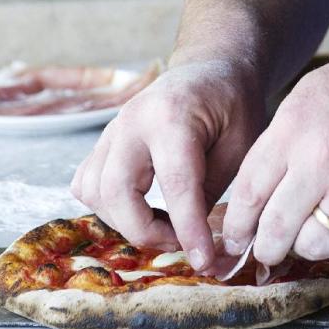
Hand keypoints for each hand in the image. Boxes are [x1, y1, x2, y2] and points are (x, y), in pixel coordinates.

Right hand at [70, 58, 265, 269]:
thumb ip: (214, 193)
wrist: (211, 68)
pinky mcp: (104, 142)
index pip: (175, 184)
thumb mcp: (241, 144)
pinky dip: (108, 207)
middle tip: (182, 243)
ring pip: (94, 191)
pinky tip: (142, 209)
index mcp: (172, 116)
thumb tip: (200, 247)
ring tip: (166, 226)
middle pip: (116, 191)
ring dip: (126, 222)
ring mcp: (111, 130)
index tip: (204, 260)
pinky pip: (87, 184)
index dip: (188, 230)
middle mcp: (132, 121)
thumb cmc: (232, 104)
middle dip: (146, 231)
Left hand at [221, 31, 328, 266]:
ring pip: (315, 247)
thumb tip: (255, 195)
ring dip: (308, 246)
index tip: (235, 238)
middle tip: (267, 251)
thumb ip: (280, 143)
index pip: (249, 193)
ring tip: (312, 231)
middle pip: (276, 230)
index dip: (237, 225)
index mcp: (295, 129)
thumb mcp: (309, 96)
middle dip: (266, 249)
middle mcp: (324, 162)